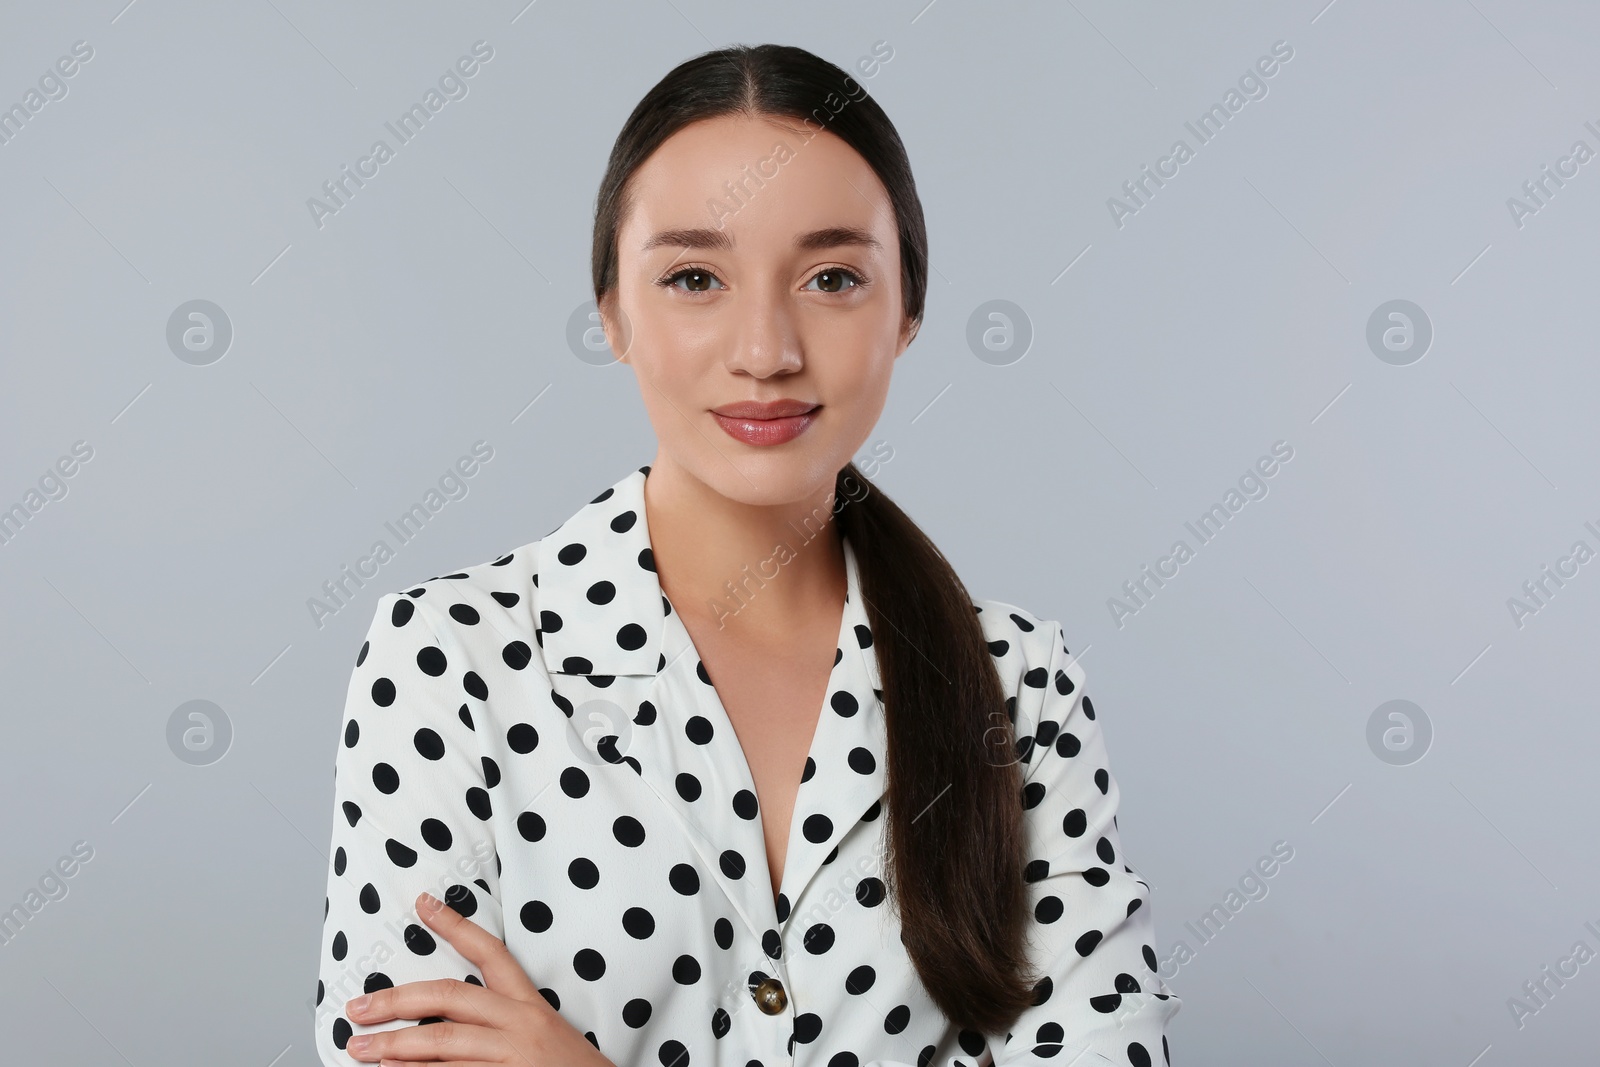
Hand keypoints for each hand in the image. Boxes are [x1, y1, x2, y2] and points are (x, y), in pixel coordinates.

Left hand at [341, 891, 614, 1066]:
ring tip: (360, 1048)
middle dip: (398, 1000)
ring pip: (445, 1043)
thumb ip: (501, 1023)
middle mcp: (521, 1026)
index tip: (424, 905)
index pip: (491, 954)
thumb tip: (441, 1021)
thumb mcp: (543, 1037)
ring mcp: (513, 1058)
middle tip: (358, 1006)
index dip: (455, 926)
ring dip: (395, 1046)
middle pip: (451, 998)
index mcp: (530, 1006)